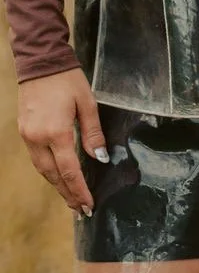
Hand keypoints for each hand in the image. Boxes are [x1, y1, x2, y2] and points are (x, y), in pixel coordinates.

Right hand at [17, 67, 107, 214]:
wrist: (40, 62)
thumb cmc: (67, 80)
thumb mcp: (88, 104)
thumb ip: (93, 133)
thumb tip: (99, 157)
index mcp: (56, 132)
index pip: (70, 171)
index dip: (80, 190)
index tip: (89, 205)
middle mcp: (38, 137)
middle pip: (53, 175)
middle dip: (68, 194)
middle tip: (81, 210)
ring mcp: (28, 135)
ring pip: (42, 169)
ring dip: (57, 185)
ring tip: (71, 198)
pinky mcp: (24, 131)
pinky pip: (36, 158)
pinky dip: (48, 171)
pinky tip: (58, 177)